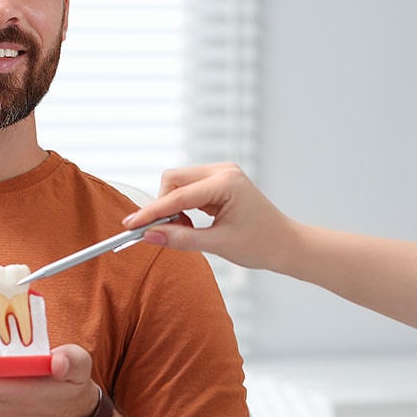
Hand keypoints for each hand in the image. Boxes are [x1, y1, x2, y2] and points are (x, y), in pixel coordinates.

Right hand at [121, 163, 294, 272]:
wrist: (286, 245)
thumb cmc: (261, 244)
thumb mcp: (218, 245)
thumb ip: (181, 238)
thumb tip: (149, 236)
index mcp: (226, 182)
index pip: (177, 196)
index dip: (151, 212)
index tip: (130, 225)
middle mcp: (223, 171)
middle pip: (173, 179)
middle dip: (161, 205)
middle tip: (158, 232)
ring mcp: (221, 174)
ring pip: (178, 183)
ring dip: (172, 206)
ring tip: (183, 231)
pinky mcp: (218, 182)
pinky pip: (188, 188)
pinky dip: (182, 206)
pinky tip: (190, 224)